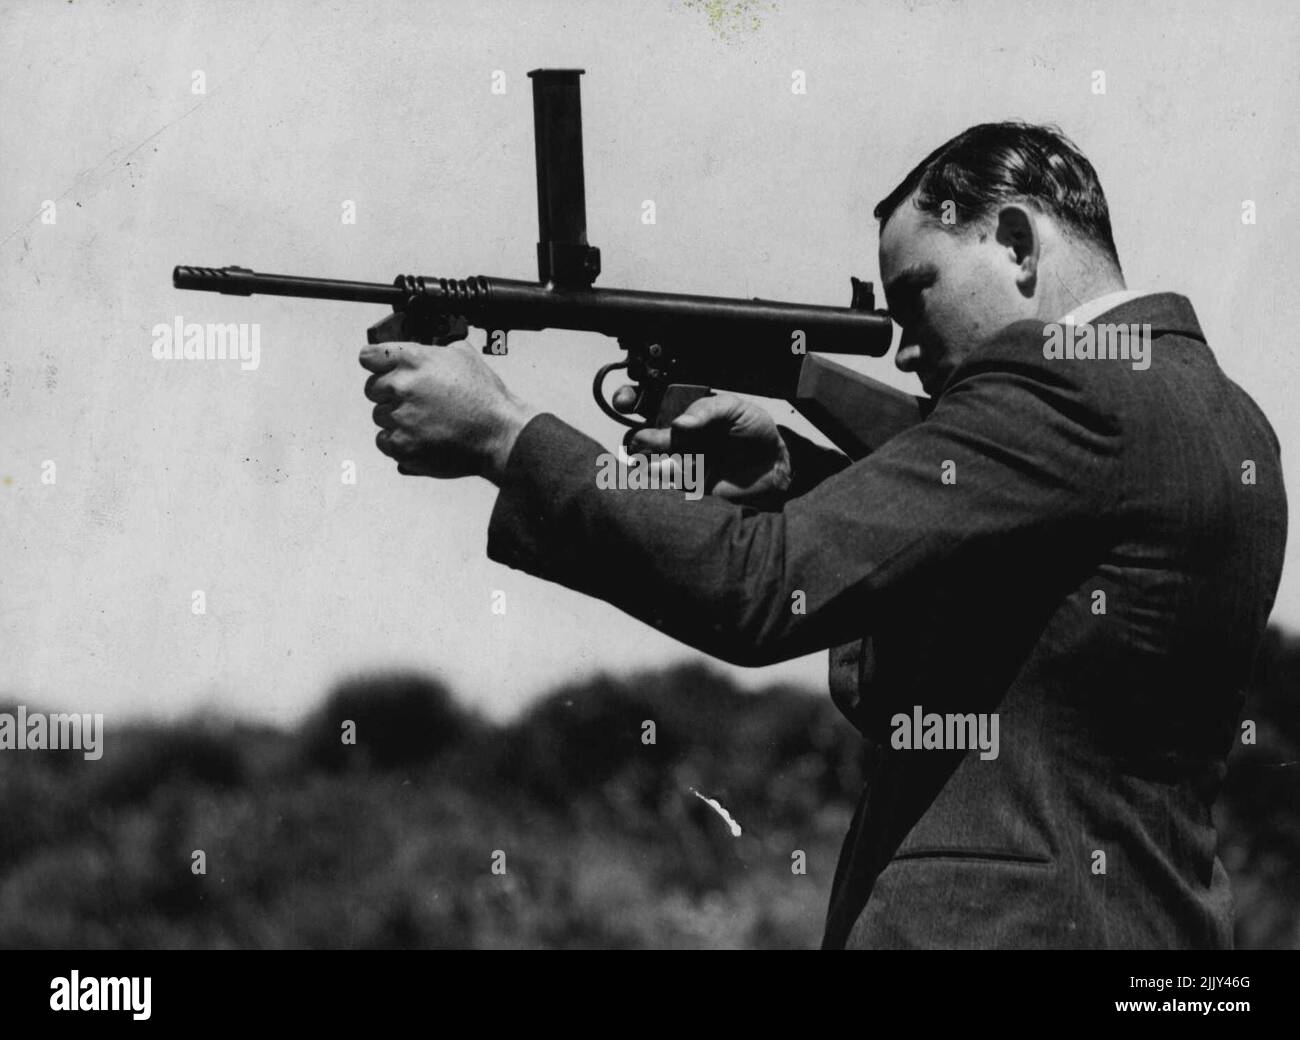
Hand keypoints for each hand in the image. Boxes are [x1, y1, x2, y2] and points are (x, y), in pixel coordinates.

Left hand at [359, 340, 538, 480]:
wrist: (499, 434)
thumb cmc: (485, 398)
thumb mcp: (463, 356)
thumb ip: (433, 349)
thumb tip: (422, 348)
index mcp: (413, 359)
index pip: (368, 356)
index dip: (376, 363)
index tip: (380, 369)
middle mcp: (401, 386)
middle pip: (372, 389)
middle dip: (390, 394)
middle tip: (415, 401)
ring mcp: (400, 417)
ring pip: (379, 416)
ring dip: (396, 419)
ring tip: (425, 421)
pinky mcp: (402, 445)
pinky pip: (384, 441)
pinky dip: (398, 441)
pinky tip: (421, 437)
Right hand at [622, 390, 791, 506]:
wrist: (773, 466)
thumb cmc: (755, 431)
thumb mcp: (736, 409)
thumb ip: (708, 410)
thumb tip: (678, 424)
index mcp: (684, 414)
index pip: (647, 403)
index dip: (628, 400)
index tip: (624, 401)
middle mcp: (676, 438)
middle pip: (641, 438)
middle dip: (637, 439)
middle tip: (643, 441)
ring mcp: (679, 462)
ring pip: (649, 464)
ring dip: (649, 464)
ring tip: (665, 464)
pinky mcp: (687, 487)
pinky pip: (667, 487)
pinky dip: (665, 483)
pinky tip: (679, 477)